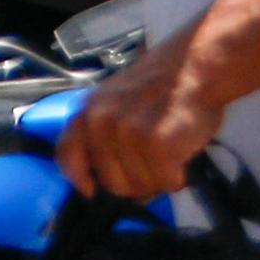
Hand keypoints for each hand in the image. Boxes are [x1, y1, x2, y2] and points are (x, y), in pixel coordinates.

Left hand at [56, 25, 221, 202]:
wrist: (191, 68)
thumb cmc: (158, 89)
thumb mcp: (117, 105)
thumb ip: (107, 139)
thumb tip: (119, 188)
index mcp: (86, 112)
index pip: (68, 155)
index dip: (81, 179)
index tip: (93, 192)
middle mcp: (100, 122)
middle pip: (112, 183)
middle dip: (135, 184)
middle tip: (154, 167)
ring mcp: (127, 133)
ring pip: (141, 187)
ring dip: (159, 180)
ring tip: (170, 156)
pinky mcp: (156, 143)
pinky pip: (166, 182)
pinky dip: (177, 178)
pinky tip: (181, 158)